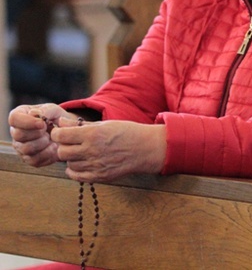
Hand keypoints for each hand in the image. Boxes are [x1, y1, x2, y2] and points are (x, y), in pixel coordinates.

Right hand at [8, 103, 76, 166]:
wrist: (63, 133)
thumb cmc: (55, 118)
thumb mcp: (54, 110)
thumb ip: (46, 110)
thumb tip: (36, 113)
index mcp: (20, 116)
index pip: (15, 118)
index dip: (28, 122)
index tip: (42, 123)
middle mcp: (16, 132)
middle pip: (19, 135)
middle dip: (38, 133)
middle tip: (50, 130)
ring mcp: (20, 147)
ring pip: (26, 149)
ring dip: (43, 144)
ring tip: (53, 139)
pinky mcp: (28, 159)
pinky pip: (34, 160)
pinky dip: (47, 154)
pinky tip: (54, 147)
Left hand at [52, 120, 166, 182]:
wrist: (145, 148)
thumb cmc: (126, 132)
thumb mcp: (104, 124)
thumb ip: (80, 125)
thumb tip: (60, 122)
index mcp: (92, 134)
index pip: (60, 136)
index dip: (58, 133)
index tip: (62, 133)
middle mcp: (92, 150)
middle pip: (61, 152)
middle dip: (63, 147)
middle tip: (70, 143)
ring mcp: (95, 165)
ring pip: (69, 164)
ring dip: (71, 158)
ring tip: (80, 152)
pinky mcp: (99, 176)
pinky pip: (76, 176)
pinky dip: (74, 170)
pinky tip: (80, 163)